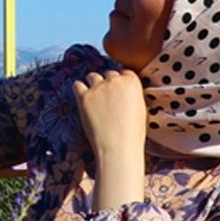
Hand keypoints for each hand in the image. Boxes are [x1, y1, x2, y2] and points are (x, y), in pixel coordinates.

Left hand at [73, 69, 147, 209]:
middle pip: (109, 74)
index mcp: (132, 82)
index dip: (121, 81)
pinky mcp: (83, 97)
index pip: (124, 73)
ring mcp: (98, 88)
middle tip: (107, 96)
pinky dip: (79, 89)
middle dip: (108, 83)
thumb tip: (126, 94)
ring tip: (94, 96)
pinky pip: (77, 85)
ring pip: (92, 76)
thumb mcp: (141, 109)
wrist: (118, 147)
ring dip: (93, 83)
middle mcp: (114, 80)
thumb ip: (133, 95)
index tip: (119, 90)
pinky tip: (82, 96)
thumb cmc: (133, 133)